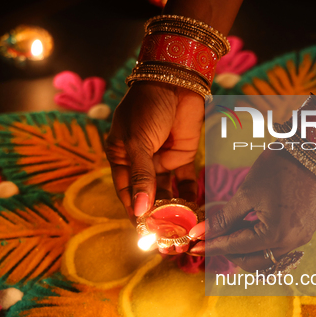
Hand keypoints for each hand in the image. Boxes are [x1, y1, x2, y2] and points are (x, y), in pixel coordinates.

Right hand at [105, 82, 203, 220]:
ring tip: (181, 227)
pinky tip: (195, 210)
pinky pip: (186, 181)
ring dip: (173, 208)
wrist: (175, 80)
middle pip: (147, 195)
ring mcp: (162, 160)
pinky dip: (190, 195)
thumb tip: (139, 210)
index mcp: (121, 157)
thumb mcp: (138, 142)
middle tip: (165, 236)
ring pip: (167, 191)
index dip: (134, 211)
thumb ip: (140, 176)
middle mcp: (140, 162)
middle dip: (156, 215)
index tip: (144, 232)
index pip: (126, 192)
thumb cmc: (147, 107)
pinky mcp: (184, 156)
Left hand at [191, 150, 315, 271]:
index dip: (212, 246)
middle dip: (229, 252)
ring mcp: (301, 238)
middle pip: (252, 261)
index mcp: (275, 234)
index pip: (235, 247)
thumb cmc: (278, 169)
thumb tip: (201, 233)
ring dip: (246, 248)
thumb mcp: (246, 193)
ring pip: (266, 256)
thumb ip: (224, 219)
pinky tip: (250, 225)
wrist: (312, 152)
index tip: (194, 246)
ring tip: (232, 227)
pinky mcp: (306, 230)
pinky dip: (261, 242)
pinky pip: (279, 246)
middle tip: (212, 237)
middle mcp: (291, 243)